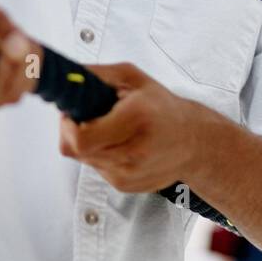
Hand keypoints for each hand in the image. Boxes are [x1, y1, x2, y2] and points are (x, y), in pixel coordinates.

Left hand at [57, 62, 204, 192]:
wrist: (194, 142)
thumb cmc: (162, 107)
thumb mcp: (133, 77)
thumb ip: (97, 74)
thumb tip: (66, 77)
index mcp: (136, 118)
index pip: (81, 138)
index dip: (68, 126)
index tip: (72, 114)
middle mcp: (134, 151)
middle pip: (78, 151)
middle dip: (74, 133)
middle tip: (88, 119)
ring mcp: (130, 173)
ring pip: (84, 161)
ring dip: (89, 145)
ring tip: (110, 131)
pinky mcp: (126, 185)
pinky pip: (96, 170)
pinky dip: (101, 156)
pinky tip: (119, 145)